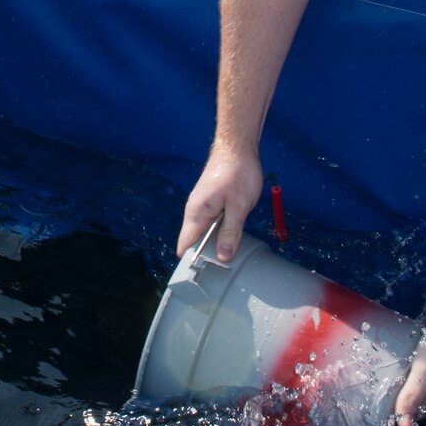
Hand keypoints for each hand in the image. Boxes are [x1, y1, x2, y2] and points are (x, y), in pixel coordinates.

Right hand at [175, 143, 263, 260]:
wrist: (237, 148)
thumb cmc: (238, 173)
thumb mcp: (239, 206)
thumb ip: (230, 233)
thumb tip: (222, 258)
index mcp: (197, 213)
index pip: (186, 245)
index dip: (193, 263)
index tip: (206, 278)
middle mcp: (194, 210)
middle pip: (193, 242)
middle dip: (205, 256)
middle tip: (224, 270)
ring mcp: (201, 206)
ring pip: (202, 233)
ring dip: (213, 244)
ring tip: (229, 257)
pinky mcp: (209, 202)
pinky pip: (209, 224)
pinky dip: (217, 233)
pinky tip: (231, 237)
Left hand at [392, 305, 425, 425]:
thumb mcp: (423, 372)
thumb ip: (413, 396)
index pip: (417, 412)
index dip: (402, 412)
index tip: (385, 407)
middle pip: (423, 401)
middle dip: (407, 399)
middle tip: (387, 391)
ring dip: (415, 386)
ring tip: (398, 378)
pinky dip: (423, 372)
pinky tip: (417, 363)